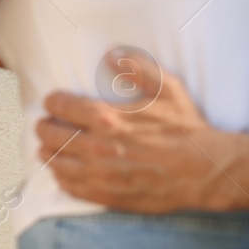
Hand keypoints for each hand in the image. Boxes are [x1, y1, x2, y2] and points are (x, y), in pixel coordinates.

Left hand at [36, 47, 240, 213]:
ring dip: (47, 153)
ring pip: (57, 163)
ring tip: (46, 147)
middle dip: (44, 127)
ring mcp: (102, 174)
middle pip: (53, 135)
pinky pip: (72, 187)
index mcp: (108, 118)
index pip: (61, 107)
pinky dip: (61, 178)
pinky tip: (61, 172)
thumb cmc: (184, 128)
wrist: (203, 171)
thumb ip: (137, 67)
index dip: (52, 102)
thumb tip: (111, 54)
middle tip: (45, 124)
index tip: (52, 101)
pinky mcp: (108, 195)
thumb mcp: (166, 88)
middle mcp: (99, 147)